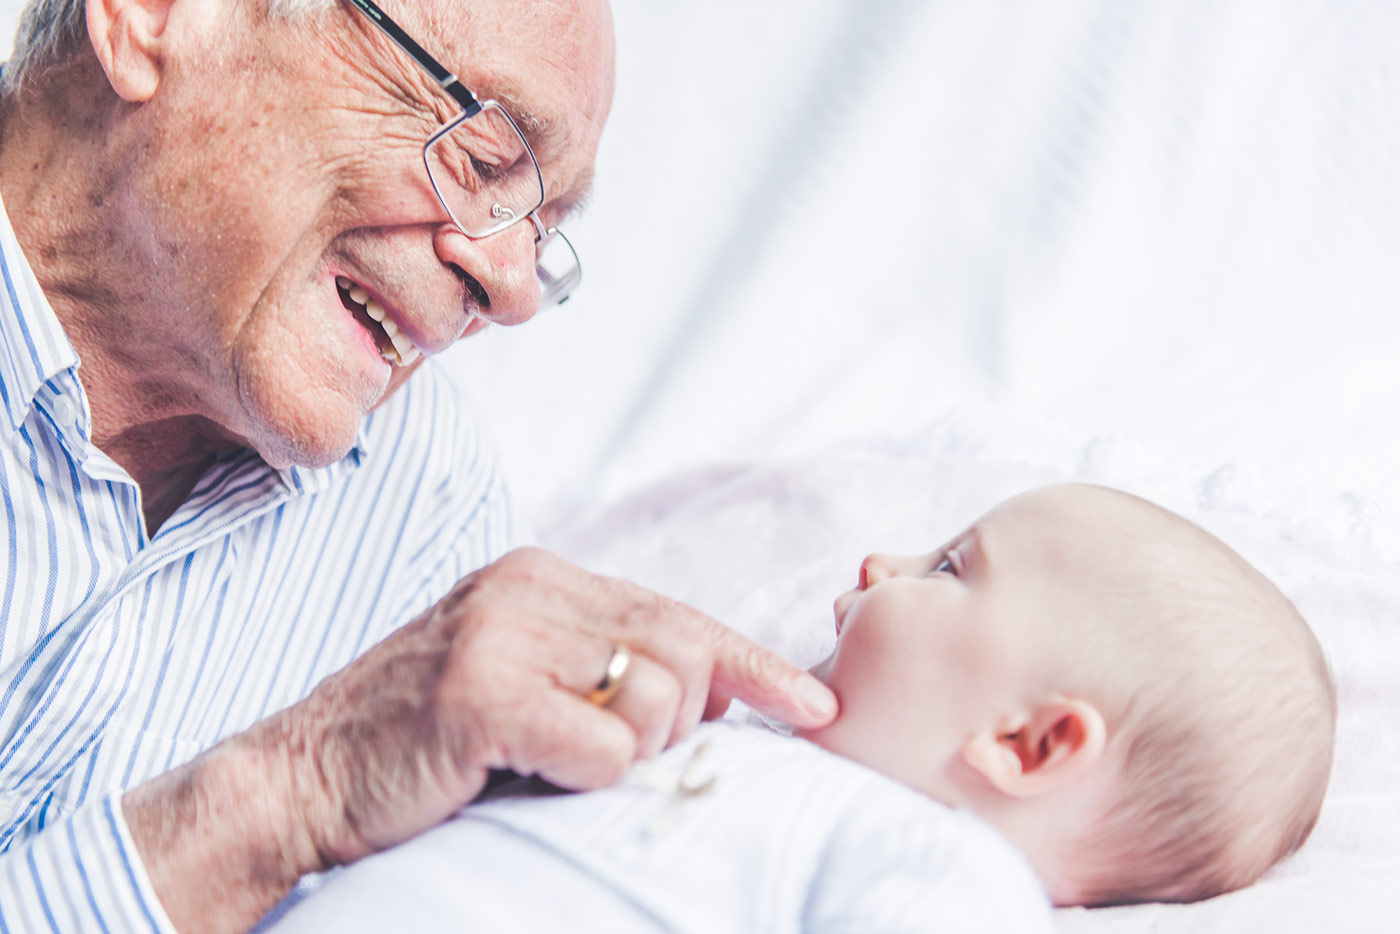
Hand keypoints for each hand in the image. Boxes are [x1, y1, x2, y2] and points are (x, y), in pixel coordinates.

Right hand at [283, 547, 836, 867]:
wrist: (301, 779)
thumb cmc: (426, 746)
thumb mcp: (528, 686)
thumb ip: (609, 672)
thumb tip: (720, 692)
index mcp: (543, 577)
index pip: (680, 614)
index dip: (755, 663)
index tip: (815, 704)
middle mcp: (528, 587)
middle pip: (684, 652)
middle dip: (681, 722)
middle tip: (617, 757)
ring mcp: (500, 632)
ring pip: (655, 695)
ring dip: (631, 751)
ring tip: (560, 764)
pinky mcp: (478, 692)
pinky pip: (602, 748)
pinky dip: (588, 779)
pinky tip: (530, 775)